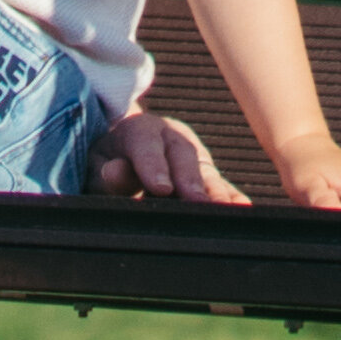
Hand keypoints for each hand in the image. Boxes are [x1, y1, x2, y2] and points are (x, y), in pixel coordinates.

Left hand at [88, 108, 245, 206]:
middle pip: (183, 156)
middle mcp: (171, 139)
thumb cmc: (107, 161)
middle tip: (196, 200)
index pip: (145, 144)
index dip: (153, 165)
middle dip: (191, 179)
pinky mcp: (206, 175)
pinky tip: (242, 208)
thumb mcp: (97, 163)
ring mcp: (192, 156)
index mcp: (139, 130)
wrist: (120, 151)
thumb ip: (107, 171)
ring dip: (216, 191)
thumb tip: (113, 171)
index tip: (161, 188)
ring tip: (228, 208)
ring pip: (205, 171)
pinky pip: (220, 185)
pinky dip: (230, 196)